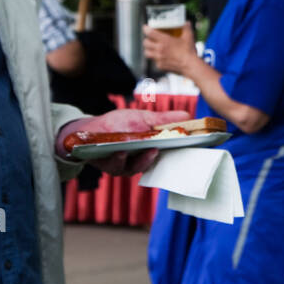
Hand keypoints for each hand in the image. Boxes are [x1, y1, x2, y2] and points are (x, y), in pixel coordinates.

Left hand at [55, 108, 191, 176]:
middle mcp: (142, 160)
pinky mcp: (111, 167)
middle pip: (156, 162)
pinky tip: (120, 151)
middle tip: (172, 149)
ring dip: (142, 159)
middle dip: (166, 156)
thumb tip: (188, 116)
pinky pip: (118, 166)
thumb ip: (164, 120)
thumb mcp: (143, 117)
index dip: (182, 151)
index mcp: (152, 149)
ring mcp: (127, 166)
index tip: (193, 146)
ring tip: (148, 149)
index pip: (171, 152)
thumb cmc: (119, 124)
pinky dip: (120, 159)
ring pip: (138, 167)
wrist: (90, 130)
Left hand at [143, 23, 196, 74]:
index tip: (145, 27)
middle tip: (149, 38)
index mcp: (164, 40)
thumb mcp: (188, 37)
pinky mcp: (160, 65)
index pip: (149, 33)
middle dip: (146, 40)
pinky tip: (160, 57)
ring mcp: (159, 58)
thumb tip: (187, 23)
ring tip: (151, 48)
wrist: (190, 65)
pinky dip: (155, 59)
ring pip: (147, 53)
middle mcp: (159, 49)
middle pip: (146, 43)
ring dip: (148, 49)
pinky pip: (154, 61)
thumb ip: (186, 28)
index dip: (146, 29)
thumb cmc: (189, 52)